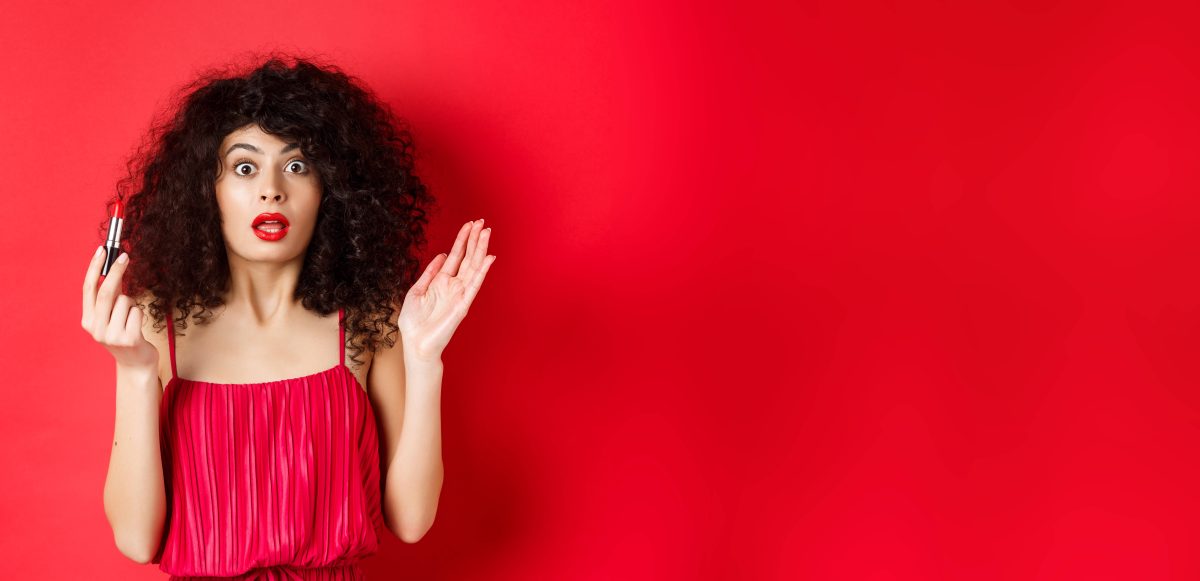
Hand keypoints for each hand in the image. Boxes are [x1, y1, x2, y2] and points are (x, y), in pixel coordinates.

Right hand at [81, 247, 157, 371]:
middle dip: (116, 271)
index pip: (88, 289)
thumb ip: (110, 295)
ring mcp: (111, 335)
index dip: (94, 268)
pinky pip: (137, 312)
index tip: (103, 251)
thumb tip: (114, 266)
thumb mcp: (111, 315)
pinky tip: (137, 326)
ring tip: (131, 318)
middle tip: (126, 256)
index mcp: (88, 321)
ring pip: (125, 301)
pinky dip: (139, 314)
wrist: (135, 363)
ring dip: (132, 303)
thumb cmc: (124, 333)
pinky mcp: (129, 339)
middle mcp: (96, 329)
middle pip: (106, 292)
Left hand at [398, 219, 496, 360]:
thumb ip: (430, 273)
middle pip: (468, 257)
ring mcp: (460, 294)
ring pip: (474, 267)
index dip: (463, 239)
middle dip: (475, 239)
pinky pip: (474, 285)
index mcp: (441, 281)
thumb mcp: (416, 291)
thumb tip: (443, 255)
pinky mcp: (463, 305)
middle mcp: (454, 285)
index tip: (470, 224)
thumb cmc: (414, 322)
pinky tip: (489, 258)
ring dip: (480, 249)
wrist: (416, 344)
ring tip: (487, 233)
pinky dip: (482, 271)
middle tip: (483, 222)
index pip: (456, 255)